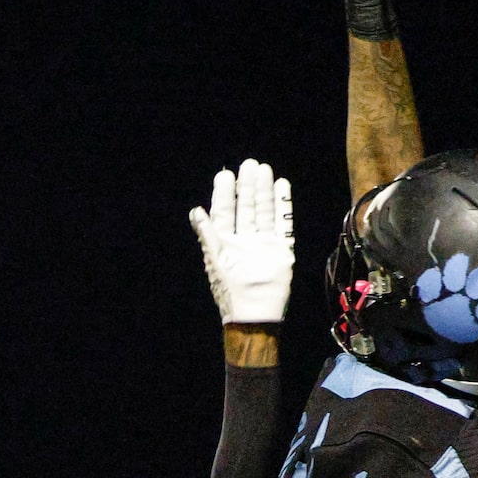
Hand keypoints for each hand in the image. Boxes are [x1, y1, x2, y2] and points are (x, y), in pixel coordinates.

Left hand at [190, 160, 293, 326]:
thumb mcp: (214, 258)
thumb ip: (207, 233)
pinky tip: (281, 186)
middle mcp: (244, 239)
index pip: (224, 212)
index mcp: (225, 242)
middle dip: (246, 187)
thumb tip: (195, 211)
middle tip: (248, 165)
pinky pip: (282, 222)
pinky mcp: (281, 248)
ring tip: (264, 170)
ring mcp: (263, 242)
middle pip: (246, 207)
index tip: (225, 175)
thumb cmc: (230, 288)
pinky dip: (282, 205)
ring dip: (263, 191)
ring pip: (263, 211)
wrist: (255, 312)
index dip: (224, 194)